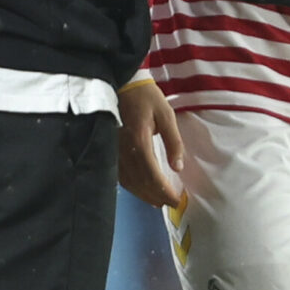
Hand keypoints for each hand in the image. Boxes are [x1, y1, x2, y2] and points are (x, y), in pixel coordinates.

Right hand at [116, 77, 186, 208]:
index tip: (177, 200)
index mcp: (139, 140)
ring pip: (129, 182)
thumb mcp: (166, 115)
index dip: (164, 190)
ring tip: (159, 202)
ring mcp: (115, 152)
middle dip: (157, 196)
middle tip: (171, 204)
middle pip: (140, 182)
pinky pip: (120, 176)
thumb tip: (178, 167)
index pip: (151, 174)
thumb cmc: (147, 98)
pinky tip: (142, 191)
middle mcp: (124, 150)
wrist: (122, 85)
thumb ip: (173, 141)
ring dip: (144, 195)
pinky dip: (133, 187)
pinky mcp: (111, 151)